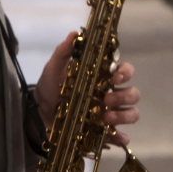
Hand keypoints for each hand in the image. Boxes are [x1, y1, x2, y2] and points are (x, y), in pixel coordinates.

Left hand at [35, 32, 141, 147]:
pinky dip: (122, 137)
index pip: (125, 71)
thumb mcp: (54, 67)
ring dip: (124, 115)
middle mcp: (110, 94)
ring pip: (132, 113)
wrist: (39, 111)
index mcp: (102, 77)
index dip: (125, 73)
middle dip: (124, 96)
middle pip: (133, 93)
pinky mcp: (104, 131)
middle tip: (106, 100)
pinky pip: (122, 136)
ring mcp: (109, 113)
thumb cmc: (50, 86)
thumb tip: (74, 34)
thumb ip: (64, 51)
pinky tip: (116, 136)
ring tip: (107, 118)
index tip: (114, 77)